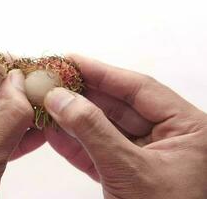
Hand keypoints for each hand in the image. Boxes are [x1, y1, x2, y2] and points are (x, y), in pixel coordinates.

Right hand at [44, 54, 206, 198]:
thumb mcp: (130, 170)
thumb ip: (93, 131)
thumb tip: (60, 99)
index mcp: (188, 129)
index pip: (139, 89)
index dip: (103, 72)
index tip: (73, 60)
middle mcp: (169, 139)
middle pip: (118, 106)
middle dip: (83, 95)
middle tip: (52, 81)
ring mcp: (145, 157)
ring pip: (104, 129)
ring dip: (73, 118)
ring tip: (46, 103)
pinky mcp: (126, 175)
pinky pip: (98, 152)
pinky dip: (75, 144)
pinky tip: (53, 131)